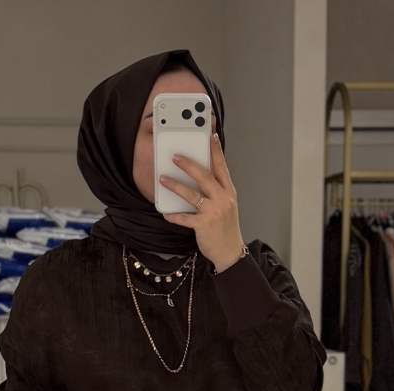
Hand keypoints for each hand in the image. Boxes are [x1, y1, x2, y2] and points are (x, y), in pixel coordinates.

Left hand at [159, 133, 244, 272]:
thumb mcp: (227, 205)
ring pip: (192, 194)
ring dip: (175, 186)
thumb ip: (217, 191)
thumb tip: (201, 177)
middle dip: (189, 165)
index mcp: (228, 192)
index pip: (222, 167)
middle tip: (175, 156)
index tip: (210, 136)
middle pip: (204, 176)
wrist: (230, 251)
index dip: (216, 151)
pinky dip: (174, 216)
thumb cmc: (226, 228)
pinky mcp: (204, 225)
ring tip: (163, 179)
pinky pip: (185, 218)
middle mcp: (222, 199)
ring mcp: (213, 211)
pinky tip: (166, 213)